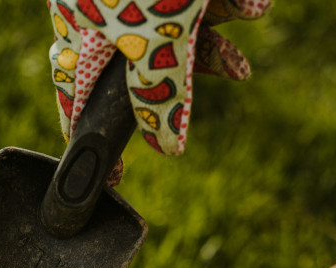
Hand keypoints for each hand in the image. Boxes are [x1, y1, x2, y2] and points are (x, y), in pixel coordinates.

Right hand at [49, 0, 270, 156]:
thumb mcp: (157, 35)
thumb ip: (161, 96)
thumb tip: (166, 151)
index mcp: (79, 41)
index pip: (79, 107)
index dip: (100, 145)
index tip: (118, 181)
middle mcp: (101, 22)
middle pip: (146, 70)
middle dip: (198, 70)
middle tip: (236, 70)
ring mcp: (135, 1)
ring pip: (181, 31)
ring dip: (223, 25)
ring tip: (255, 6)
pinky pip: (198, 2)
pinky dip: (228, 0)